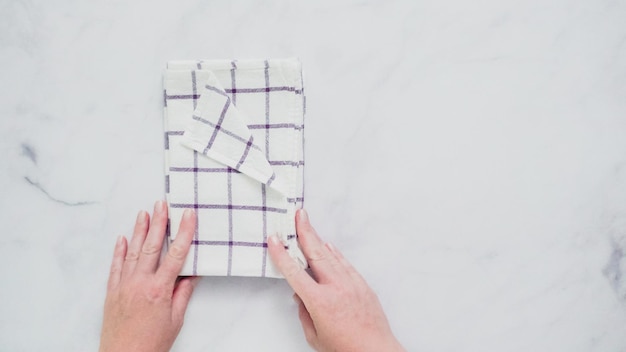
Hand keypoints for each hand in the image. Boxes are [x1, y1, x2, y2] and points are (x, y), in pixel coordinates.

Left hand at [100, 201, 198, 351]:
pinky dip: (119, 251)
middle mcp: (140, 284)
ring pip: (132, 252)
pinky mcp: (112, 292)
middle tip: (162, 204)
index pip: (176, 254)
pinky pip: (116, 266)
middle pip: (151, 246)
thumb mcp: (175, 319)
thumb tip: (191, 275)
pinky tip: (123, 238)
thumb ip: (182, 293)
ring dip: (139, 230)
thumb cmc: (150, 344)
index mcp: (159, 290)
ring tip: (144, 213)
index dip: (184, 232)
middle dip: (158, 222)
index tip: (189, 216)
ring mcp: (124, 286)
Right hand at [268, 209, 404, 351]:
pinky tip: (329, 247)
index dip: (282, 254)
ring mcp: (351, 284)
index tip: (275, 240)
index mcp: (319, 301)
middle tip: (298, 215)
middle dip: (305, 231)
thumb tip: (301, 298)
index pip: (294, 272)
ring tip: (309, 226)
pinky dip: (335, 254)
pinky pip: (345, 264)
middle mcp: (335, 287)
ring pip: (331, 255)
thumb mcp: (315, 335)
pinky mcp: (362, 285)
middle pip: (315, 253)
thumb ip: (305, 313)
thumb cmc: (347, 349)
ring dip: (318, 239)